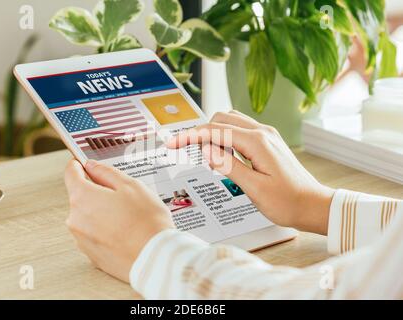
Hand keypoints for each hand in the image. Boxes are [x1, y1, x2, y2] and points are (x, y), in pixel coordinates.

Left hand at [64, 160, 173, 281]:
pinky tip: (125, 232)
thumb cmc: (146, 220)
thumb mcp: (131, 186)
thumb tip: (91, 166)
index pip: (71, 174)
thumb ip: (107, 173)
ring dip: (102, 212)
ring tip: (128, 217)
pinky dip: (106, 230)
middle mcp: (76, 218)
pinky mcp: (91, 254)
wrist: (154, 258)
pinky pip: (95, 234)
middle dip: (97, 192)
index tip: (86, 164)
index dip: (79, 165)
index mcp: (82, 197)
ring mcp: (81, 239)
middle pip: (81, 196)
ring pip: (88, 216)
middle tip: (123, 195)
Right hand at [167, 111, 334, 234]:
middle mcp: (263, 133)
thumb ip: (228, 165)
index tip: (173, 143)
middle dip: (200, 132)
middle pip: (221, 119)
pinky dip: (225, 137)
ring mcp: (267, 136)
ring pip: (231, 122)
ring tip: (204, 155)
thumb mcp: (254, 188)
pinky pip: (241, 131)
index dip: (191, 136)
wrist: (313, 206)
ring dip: (213, 133)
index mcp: (258, 142)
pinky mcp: (268, 143)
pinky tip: (222, 155)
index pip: (215, 131)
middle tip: (185, 150)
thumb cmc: (288, 202)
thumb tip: (206, 149)